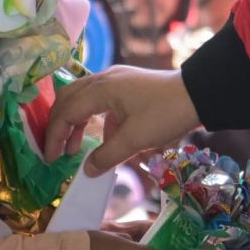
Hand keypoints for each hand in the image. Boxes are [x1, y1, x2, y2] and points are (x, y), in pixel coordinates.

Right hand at [47, 67, 199, 172]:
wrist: (199, 94)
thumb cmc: (165, 114)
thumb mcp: (135, 139)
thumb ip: (107, 156)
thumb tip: (86, 170)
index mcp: (100, 89)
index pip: (65, 112)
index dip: (55, 137)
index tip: (51, 159)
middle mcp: (103, 79)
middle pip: (68, 100)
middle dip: (59, 126)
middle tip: (56, 152)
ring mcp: (116, 79)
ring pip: (82, 99)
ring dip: (75, 123)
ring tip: (75, 150)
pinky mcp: (127, 85)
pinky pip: (100, 100)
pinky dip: (94, 119)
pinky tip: (103, 139)